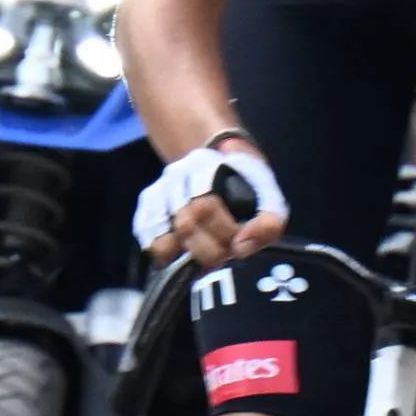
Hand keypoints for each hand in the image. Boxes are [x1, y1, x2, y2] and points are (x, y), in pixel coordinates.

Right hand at [134, 140, 285, 263]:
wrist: (221, 160)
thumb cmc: (246, 185)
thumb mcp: (268, 197)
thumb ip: (268, 223)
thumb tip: (241, 248)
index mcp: (206, 167)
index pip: (206, 207)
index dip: (225, 233)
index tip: (239, 242)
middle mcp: (176, 176)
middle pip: (184, 225)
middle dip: (208, 250)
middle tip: (222, 254)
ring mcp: (158, 192)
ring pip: (162, 237)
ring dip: (186, 255)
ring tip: (202, 255)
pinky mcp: (147, 207)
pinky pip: (147, 238)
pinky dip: (164, 253)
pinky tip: (183, 251)